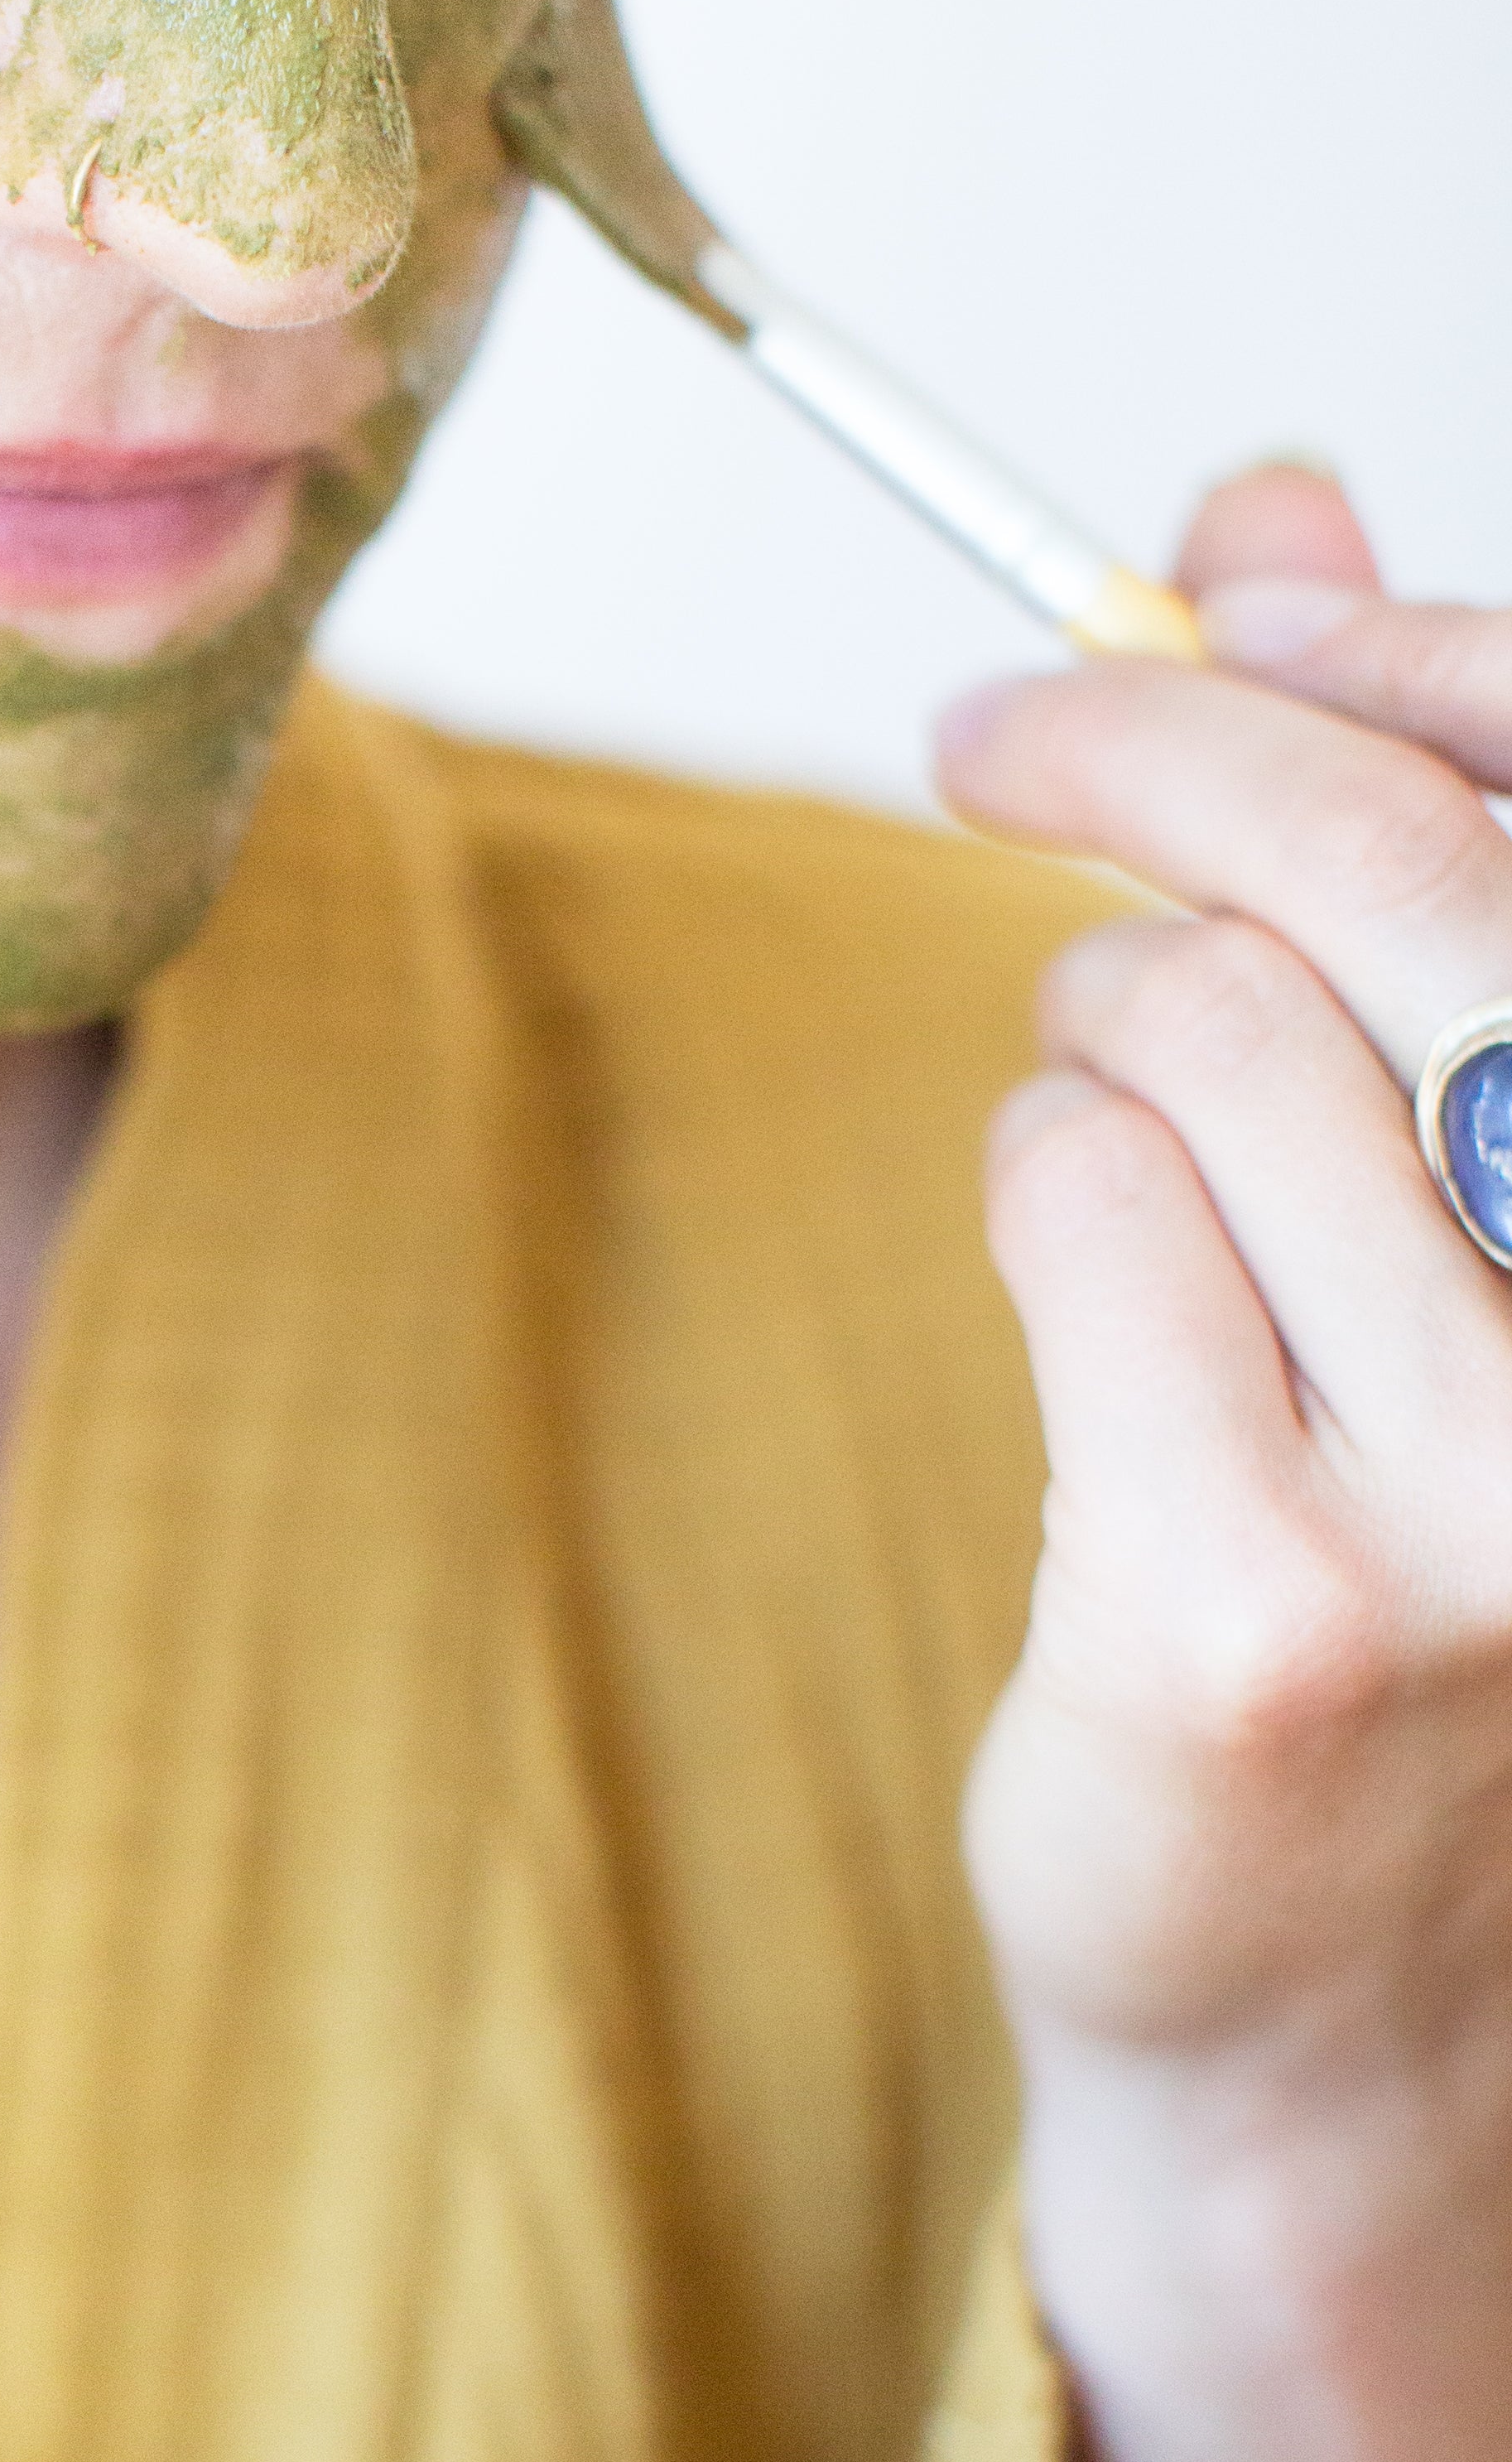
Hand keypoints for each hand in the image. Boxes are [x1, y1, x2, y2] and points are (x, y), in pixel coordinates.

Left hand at [934, 464, 1511, 2461]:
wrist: (1346, 1953)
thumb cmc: (1392, 1489)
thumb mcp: (1429, 1144)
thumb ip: (1385, 828)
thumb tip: (1268, 508)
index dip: (1393, 648)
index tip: (1224, 594)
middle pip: (1389, 884)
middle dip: (1161, 748)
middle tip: (999, 731)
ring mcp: (1494, 1490)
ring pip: (1197, 1027)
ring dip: (1100, 1029)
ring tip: (1115, 1118)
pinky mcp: (1267, 1602)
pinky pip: (1074, 1195)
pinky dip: (1039, 1176)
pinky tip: (1088, 1270)